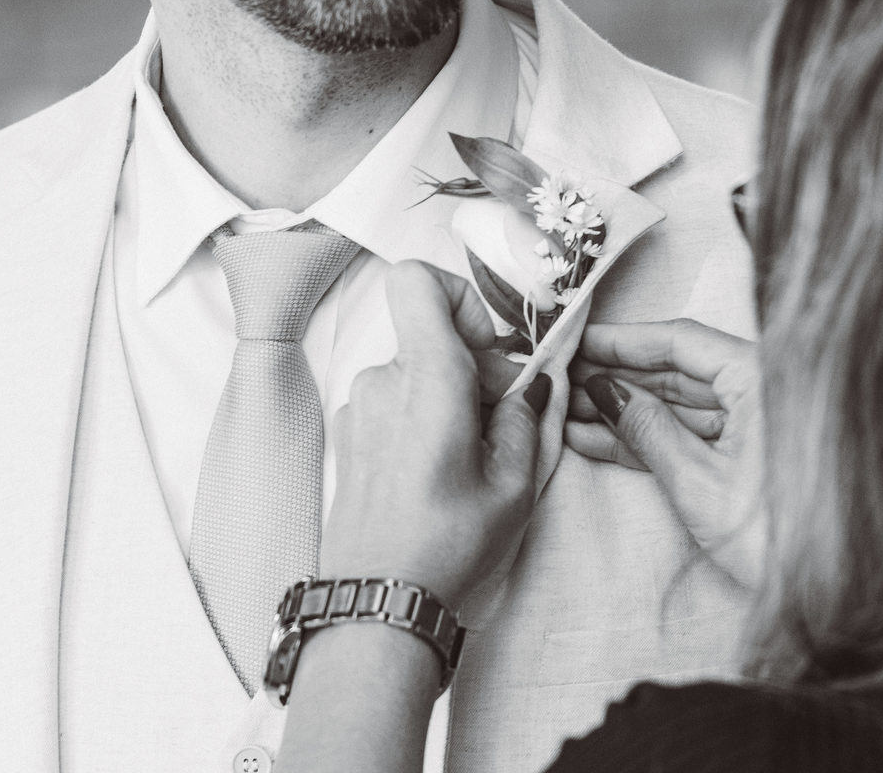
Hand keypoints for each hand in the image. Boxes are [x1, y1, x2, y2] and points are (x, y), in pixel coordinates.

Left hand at [322, 261, 549, 610]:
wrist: (377, 600)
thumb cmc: (445, 545)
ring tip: (471, 458)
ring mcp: (358, 407)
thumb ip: (529, 416)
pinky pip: (392, 402)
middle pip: (429, 335)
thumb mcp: (515, 482)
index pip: (418, 280)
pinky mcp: (349, 435)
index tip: (489, 346)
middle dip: (472, 366)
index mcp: (425, 377)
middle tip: (502, 421)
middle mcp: (383, 380)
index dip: (460, 296)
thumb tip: (533, 383)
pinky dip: (420, 420)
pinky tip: (438, 472)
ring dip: (447, 398)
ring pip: (413, 372)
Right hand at [566, 319, 764, 588]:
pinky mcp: (750, 457)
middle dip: (617, 377)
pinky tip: (598, 438)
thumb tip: (604, 390)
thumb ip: (647, 428)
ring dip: (624, 410)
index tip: (578, 342)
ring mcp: (757, 425)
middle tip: (563, 380)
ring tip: (568, 413)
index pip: (681, 341)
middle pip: (679, 369)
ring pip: (681, 404)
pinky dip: (648, 438)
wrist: (835, 600)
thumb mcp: (697, 482)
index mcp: (763, 378)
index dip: (622, 341)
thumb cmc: (779, 542)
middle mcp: (765, 391)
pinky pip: (692, 434)